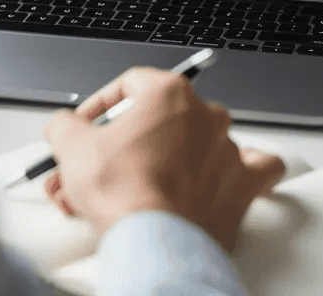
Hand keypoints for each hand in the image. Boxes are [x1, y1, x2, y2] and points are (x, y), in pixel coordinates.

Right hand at [42, 67, 283, 251]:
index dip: (101, 105)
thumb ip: (65, 125)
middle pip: (160, 119)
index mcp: (170, 94)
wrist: (151, 239)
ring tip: (137, 184)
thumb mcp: (71, 146)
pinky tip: (230, 173)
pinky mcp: (242, 185)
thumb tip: (63, 127)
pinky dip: (245, 169)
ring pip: (199, 143)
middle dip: (124, 144)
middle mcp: (205, 115)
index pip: (131, 84)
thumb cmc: (122, 193)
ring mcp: (228, 150)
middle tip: (99, 167)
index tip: (87, 126)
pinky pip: (259, 167)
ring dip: (167, 161)